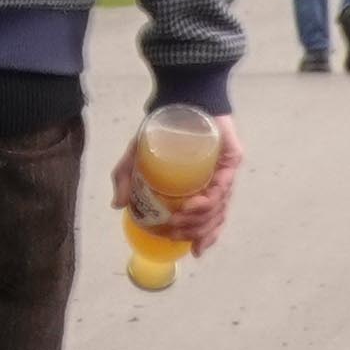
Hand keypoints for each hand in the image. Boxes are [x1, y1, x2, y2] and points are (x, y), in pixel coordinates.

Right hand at [113, 113, 245, 250]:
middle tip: (175, 232)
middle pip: (216, 216)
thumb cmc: (161, 129)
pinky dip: (211, 199)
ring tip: (180, 220)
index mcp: (201, 187)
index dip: (204, 237)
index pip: (210, 219)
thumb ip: (126, 178)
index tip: (193, 251)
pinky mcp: (232, 159)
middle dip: (197, 231)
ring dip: (202, 219)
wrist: (176, 99)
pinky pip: (226, 185)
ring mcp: (226, 171)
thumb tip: (117, 205)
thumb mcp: (136, 156)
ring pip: (221, 205)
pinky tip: (195, 204)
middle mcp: (218, 182)